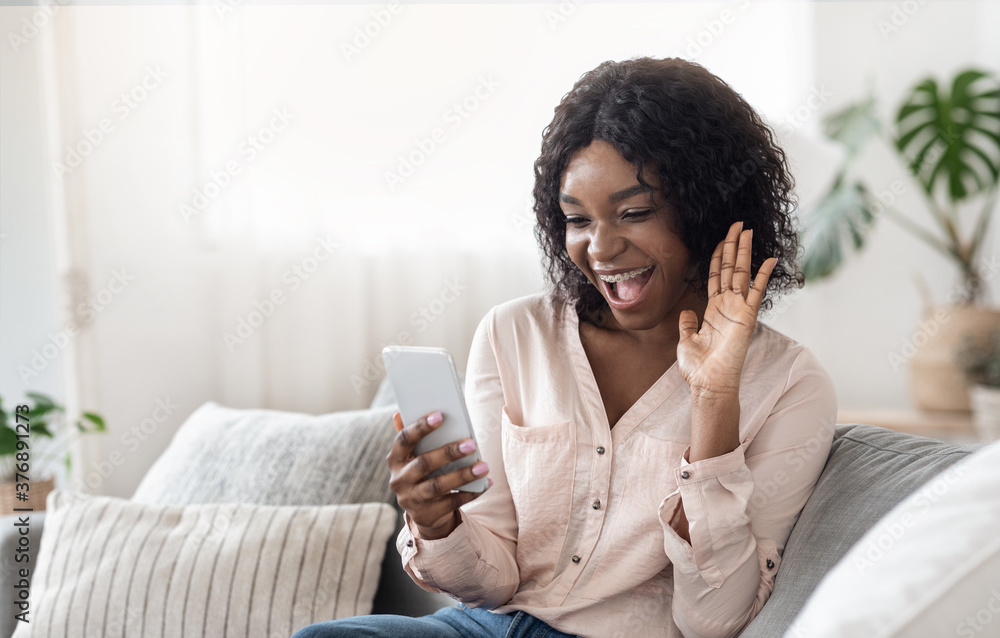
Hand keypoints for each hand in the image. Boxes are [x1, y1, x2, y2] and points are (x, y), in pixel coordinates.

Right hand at [386, 410, 490, 539]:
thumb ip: (410, 435)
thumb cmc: (422, 473)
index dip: (420, 427)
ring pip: (438, 486)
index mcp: (395, 459)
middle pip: (424, 464)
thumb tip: (399, 413)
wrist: (423, 512)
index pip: (404, 440)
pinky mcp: (426, 515)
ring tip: (483, 466)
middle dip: (448, 453)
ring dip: (463, 475)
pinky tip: (485, 483)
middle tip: (472, 444)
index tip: (441, 416)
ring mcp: (411, 499)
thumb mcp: (414, 456)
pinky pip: (451, 503)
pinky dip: (470, 493)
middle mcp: (399, 480)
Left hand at [677, 220, 776, 398]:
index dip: (718, 257)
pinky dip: (763, 274)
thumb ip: (688, 324)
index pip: (716, 276)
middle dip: (732, 246)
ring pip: (741, 273)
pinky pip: (756, 291)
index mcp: (713, 310)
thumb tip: (687, 312)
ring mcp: (738, 310)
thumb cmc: (698, 368)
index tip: (721, 239)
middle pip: (730, 268)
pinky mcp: (747, 317)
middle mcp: (727, 306)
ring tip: (746, 230)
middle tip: (736, 224)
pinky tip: (770, 258)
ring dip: (743, 251)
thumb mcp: (686, 341)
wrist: (708, 384)